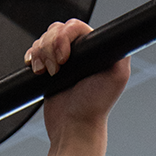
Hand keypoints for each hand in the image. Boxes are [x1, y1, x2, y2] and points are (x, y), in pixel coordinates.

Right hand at [25, 20, 130, 145]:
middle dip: (51, 46)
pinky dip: (33, 58)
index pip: (74, 27)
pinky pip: (35, 52)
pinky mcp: (48, 71)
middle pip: (56, 30)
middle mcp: (79, 53)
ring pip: (43, 40)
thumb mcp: (117, 76)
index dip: (65, 36)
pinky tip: (38, 71)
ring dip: (41, 54)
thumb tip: (120, 34)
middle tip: (57, 69)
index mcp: (94, 50)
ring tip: (49, 74)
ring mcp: (62, 61)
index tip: (65, 56)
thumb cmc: (95, 107)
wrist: (74, 128)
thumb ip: (122, 52)